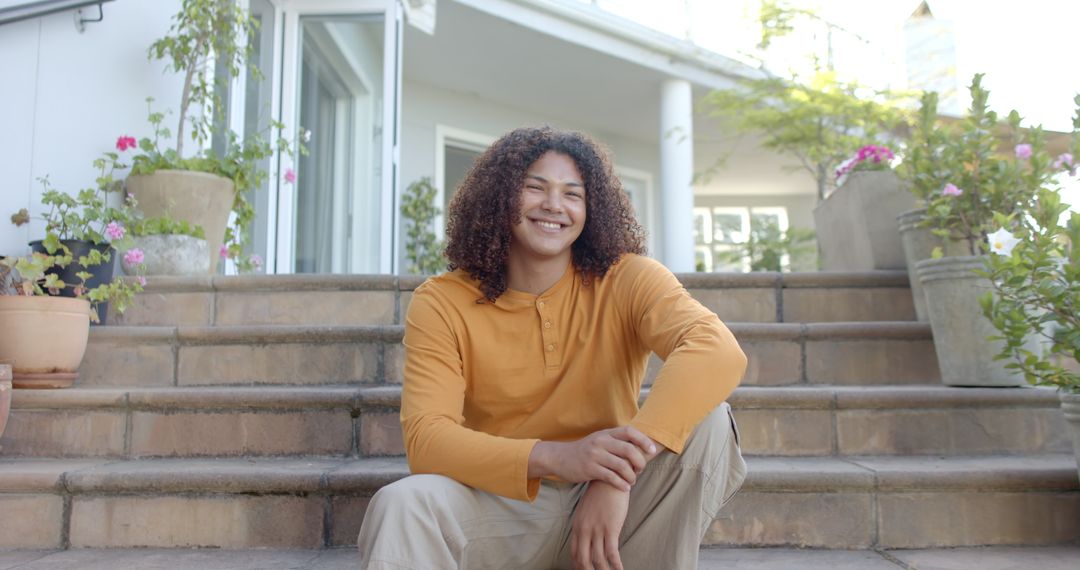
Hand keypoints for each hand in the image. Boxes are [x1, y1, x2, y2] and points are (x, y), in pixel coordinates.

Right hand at [529, 426, 657, 490]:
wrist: (560, 458)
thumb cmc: (585, 451)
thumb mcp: (599, 440)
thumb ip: (615, 442)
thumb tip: (640, 447)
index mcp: (605, 433)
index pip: (629, 431)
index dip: (643, 440)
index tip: (652, 450)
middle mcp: (600, 442)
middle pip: (629, 449)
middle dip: (640, 462)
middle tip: (641, 470)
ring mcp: (594, 455)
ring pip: (622, 466)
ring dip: (632, 476)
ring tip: (632, 481)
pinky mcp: (589, 469)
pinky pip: (611, 477)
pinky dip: (622, 484)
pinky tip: (625, 488)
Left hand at [571, 481, 630, 569]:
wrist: (609, 480)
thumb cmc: (600, 495)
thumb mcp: (586, 510)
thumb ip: (585, 525)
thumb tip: (588, 539)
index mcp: (577, 526)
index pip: (575, 553)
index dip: (579, 566)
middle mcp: (584, 530)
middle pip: (583, 560)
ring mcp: (597, 530)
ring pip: (598, 560)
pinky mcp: (610, 528)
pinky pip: (612, 553)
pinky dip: (616, 565)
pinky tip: (620, 569)